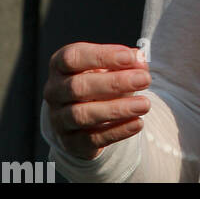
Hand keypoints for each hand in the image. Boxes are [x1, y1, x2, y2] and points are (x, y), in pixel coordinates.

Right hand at [44, 43, 151, 160]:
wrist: (83, 112)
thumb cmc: (98, 78)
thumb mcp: (109, 64)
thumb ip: (126, 60)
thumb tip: (140, 59)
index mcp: (59, 65)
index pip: (73, 57)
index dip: (102, 56)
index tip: (130, 57)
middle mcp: (54, 92)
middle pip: (78, 87)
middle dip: (114, 83)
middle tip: (144, 79)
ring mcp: (59, 119)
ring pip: (82, 115)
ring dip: (117, 109)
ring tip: (145, 104)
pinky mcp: (71, 142)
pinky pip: (92, 139)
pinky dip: (117, 131)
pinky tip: (138, 123)